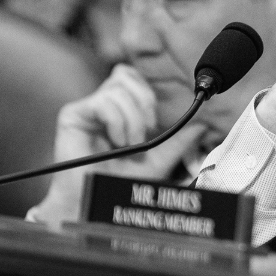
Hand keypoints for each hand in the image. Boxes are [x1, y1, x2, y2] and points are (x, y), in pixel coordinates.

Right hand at [32, 65, 204, 223]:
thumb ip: (180, 141)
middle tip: (147, 131)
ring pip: (118, 87)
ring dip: (132, 118)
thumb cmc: (122, 183)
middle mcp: (103, 106)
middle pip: (126, 74)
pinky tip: (116, 142)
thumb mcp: (160, 160)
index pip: (135, 78)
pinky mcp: (73, 116)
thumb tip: (203, 125)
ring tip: (130, 143)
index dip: (149, 93)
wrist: (97, 201)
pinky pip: (102, 101)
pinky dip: (117, 121)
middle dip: (145, 101)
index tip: (156, 122)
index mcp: (121, 110)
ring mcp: (87, 110)